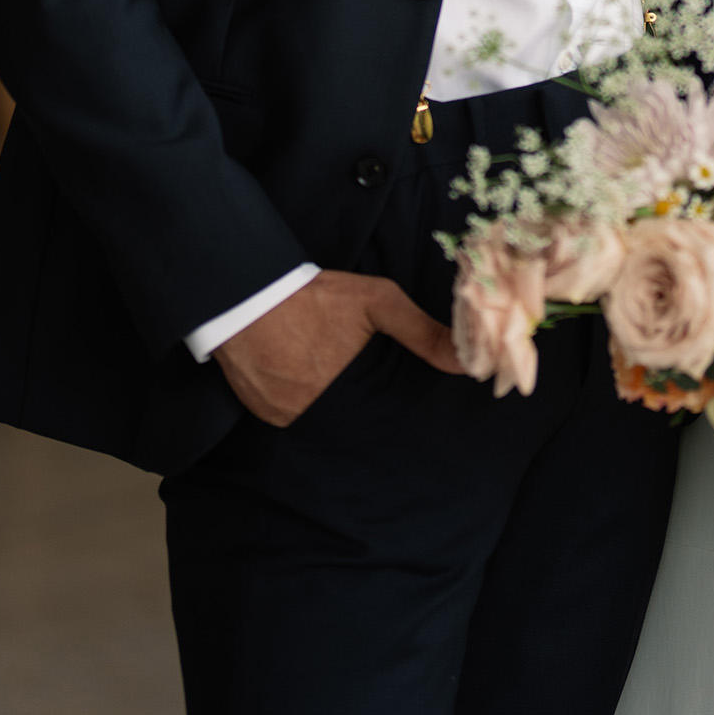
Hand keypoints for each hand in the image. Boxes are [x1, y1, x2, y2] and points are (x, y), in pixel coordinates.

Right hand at [216, 268, 462, 426]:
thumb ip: (422, 332)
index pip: (377, 422)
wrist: (247, 292)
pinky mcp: (260, 409)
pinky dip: (297, 398)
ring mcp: (282, 415)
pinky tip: (300, 372)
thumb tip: (465, 362)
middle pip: (345, 422)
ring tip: (324, 372)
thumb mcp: (377, 302)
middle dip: (356, 408)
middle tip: (353, 379)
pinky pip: (287, 412)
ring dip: (324, 403)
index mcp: (345, 394)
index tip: (392, 405)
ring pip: (316, 419)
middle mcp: (312, 414)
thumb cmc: (317, 296)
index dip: (385, 414)